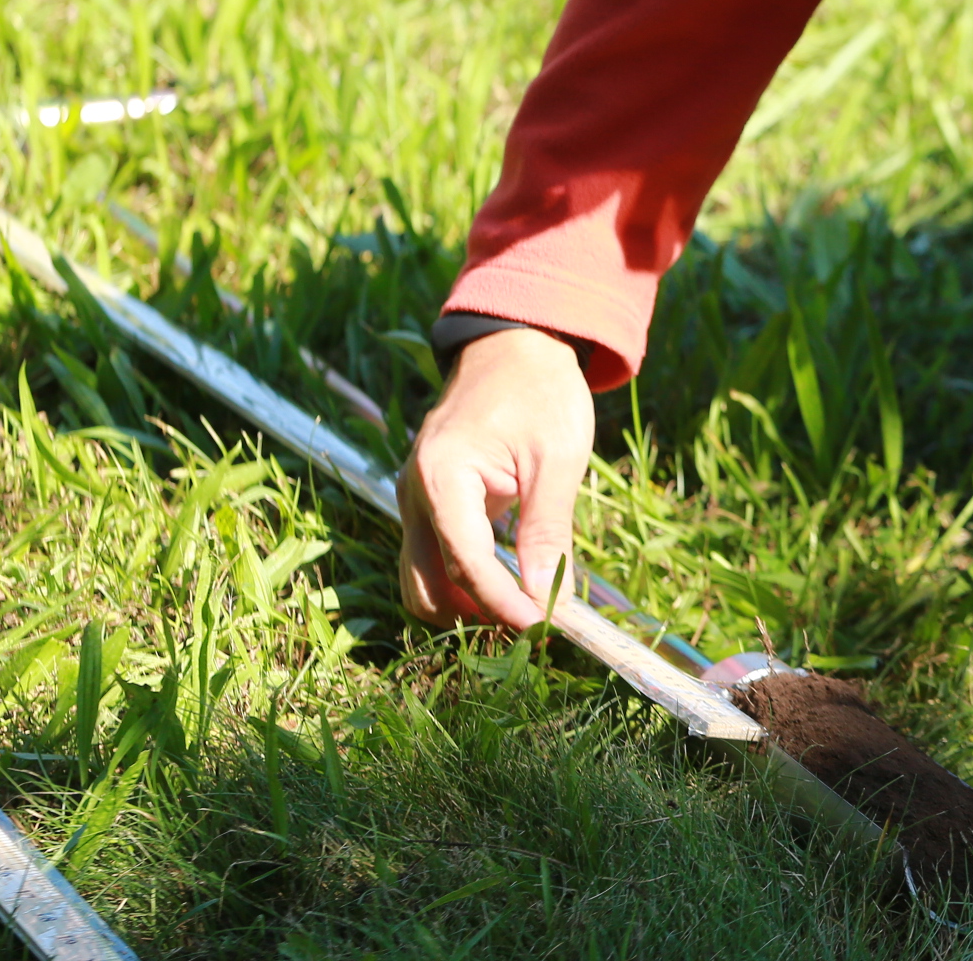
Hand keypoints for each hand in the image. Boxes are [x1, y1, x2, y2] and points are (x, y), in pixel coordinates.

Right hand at [397, 326, 597, 629]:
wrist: (513, 345)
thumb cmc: (540, 390)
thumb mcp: (557, 456)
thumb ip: (548, 529)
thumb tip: (549, 599)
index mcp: (442, 475)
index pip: (466, 563)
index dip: (505, 605)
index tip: (546, 627)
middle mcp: (414, 493)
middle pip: (425, 587)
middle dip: (476, 617)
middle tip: (533, 627)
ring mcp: (414, 499)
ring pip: (421, 581)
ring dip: (466, 607)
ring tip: (524, 612)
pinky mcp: (426, 503)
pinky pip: (432, 559)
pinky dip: (463, 583)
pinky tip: (509, 586)